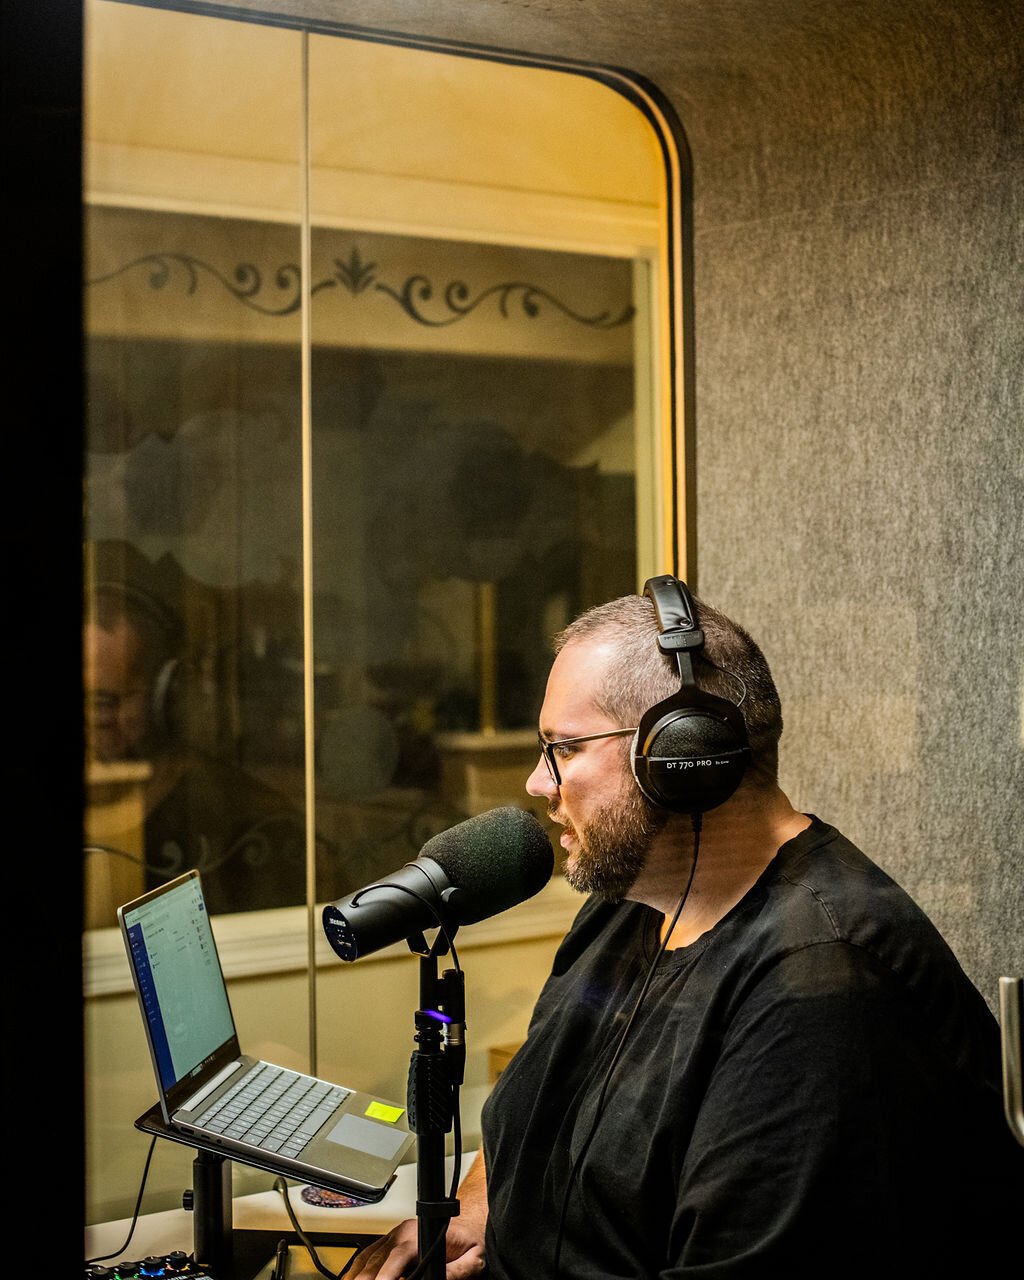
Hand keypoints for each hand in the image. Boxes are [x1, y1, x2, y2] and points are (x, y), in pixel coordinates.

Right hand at [345, 1217, 486, 1279]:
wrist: (468, 1222)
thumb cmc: (469, 1240)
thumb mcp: (473, 1260)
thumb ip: (457, 1272)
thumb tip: (438, 1279)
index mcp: (422, 1234)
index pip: (397, 1257)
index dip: (385, 1275)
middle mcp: (404, 1232)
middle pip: (377, 1260)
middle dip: (367, 1279)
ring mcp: (394, 1235)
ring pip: (368, 1257)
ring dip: (359, 1275)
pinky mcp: (390, 1241)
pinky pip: (369, 1254)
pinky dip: (359, 1268)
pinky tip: (355, 1277)